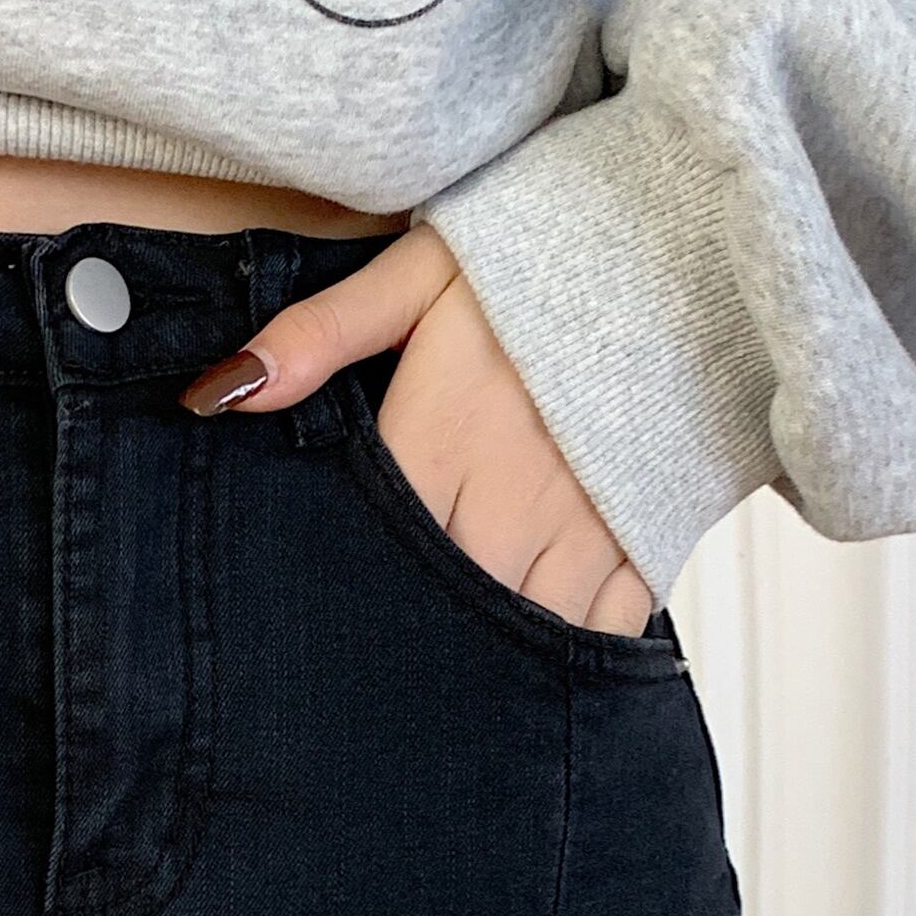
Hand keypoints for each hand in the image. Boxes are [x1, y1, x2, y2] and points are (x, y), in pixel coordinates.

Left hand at [179, 220, 654, 636]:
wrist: (695, 238)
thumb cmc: (546, 252)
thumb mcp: (421, 271)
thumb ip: (321, 337)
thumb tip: (220, 391)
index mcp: (445, 436)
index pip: (375, 547)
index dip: (345, 585)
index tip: (318, 620)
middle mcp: (513, 499)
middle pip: (440, 606)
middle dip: (409, 634)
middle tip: (371, 666)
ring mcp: (587, 527)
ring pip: (516, 634)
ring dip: (482, 654)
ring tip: (443, 678)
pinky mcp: (649, 538)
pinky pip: (602, 631)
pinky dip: (566, 648)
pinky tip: (532, 650)